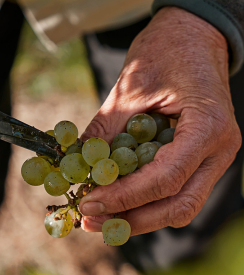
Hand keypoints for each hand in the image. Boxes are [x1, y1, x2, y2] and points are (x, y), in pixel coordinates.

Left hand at [79, 7, 240, 234]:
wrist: (193, 36)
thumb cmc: (165, 53)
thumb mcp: (128, 89)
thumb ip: (105, 132)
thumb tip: (73, 167)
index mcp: (208, 128)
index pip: (166, 179)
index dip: (125, 196)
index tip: (89, 202)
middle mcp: (219, 151)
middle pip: (178, 205)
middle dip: (131, 218)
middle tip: (89, 219)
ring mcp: (213, 158)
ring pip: (179, 205)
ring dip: (137, 216)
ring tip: (97, 217)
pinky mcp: (199, 159)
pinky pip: (175, 191)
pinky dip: (144, 201)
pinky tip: (115, 200)